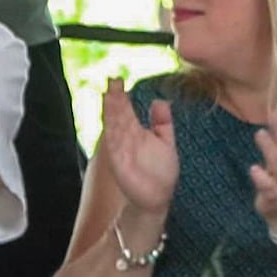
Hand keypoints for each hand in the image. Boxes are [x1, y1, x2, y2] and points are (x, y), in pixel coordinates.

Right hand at [102, 77, 178, 214]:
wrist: (157, 197)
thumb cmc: (159, 171)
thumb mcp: (165, 142)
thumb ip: (162, 122)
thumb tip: (160, 100)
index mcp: (135, 132)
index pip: (125, 109)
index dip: (120, 95)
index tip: (117, 79)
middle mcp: (126, 139)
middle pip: (117, 115)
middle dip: (115, 99)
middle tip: (112, 81)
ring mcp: (122, 152)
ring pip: (114, 129)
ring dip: (112, 113)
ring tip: (110, 96)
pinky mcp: (121, 165)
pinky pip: (115, 149)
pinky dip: (113, 137)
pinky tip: (111, 125)